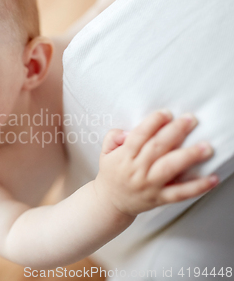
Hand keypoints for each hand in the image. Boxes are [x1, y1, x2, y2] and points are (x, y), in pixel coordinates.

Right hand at [94, 110, 217, 216]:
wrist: (110, 202)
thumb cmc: (111, 174)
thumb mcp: (105, 153)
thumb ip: (113, 137)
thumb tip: (126, 131)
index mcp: (124, 156)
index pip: (139, 136)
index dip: (153, 123)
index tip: (166, 113)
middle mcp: (137, 170)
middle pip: (157, 148)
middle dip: (175, 131)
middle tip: (190, 120)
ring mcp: (149, 185)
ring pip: (169, 168)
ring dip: (189, 156)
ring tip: (205, 147)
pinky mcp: (160, 198)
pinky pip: (180, 193)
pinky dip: (197, 186)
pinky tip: (211, 179)